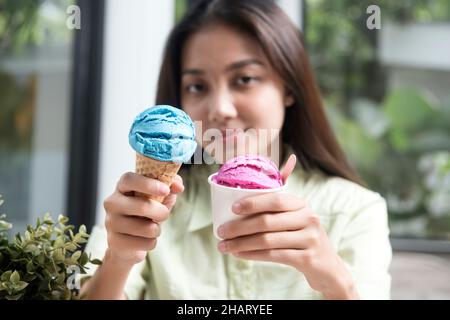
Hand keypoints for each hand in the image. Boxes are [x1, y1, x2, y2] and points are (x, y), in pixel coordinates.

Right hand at [103, 172, 183, 265]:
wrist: (127, 241)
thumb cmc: (145, 213)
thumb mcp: (158, 197)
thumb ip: (169, 186)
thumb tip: (179, 186)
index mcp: (122, 187)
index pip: (129, 179)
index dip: (148, 184)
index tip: (166, 190)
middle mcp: (112, 202)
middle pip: (141, 206)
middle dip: (161, 212)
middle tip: (164, 214)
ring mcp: (111, 222)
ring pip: (146, 228)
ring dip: (157, 230)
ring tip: (151, 228)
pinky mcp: (114, 242)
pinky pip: (145, 243)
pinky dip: (151, 243)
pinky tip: (143, 240)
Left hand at [216, 155, 357, 298]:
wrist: (327, 266)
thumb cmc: (302, 236)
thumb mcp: (296, 216)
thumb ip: (280, 200)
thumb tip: (285, 161)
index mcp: (301, 204)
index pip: (275, 200)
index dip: (253, 203)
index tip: (232, 209)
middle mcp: (308, 218)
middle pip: (267, 221)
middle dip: (239, 227)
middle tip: (220, 232)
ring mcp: (310, 239)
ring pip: (267, 240)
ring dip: (241, 243)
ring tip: (223, 246)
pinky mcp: (308, 258)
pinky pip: (274, 256)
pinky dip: (252, 255)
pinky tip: (238, 254)